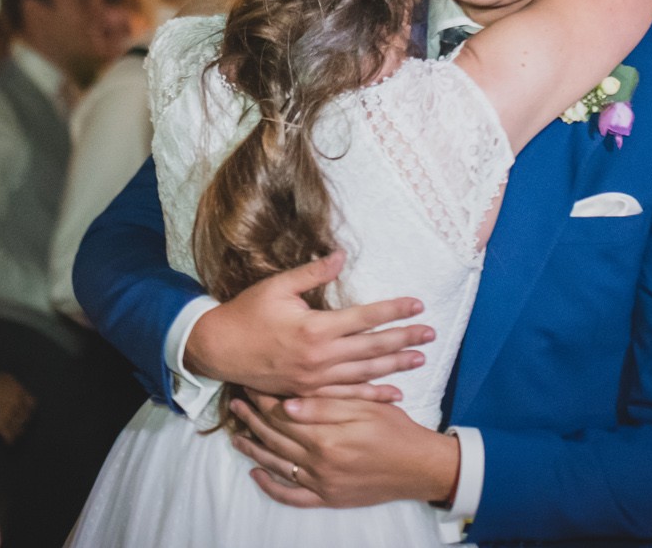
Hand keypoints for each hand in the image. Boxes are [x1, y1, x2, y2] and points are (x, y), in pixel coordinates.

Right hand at [0, 373, 33, 440]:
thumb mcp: (3, 378)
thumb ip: (13, 387)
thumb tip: (17, 393)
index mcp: (18, 390)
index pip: (31, 403)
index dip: (28, 408)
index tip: (26, 412)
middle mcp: (17, 402)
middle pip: (25, 416)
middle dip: (22, 420)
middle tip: (19, 423)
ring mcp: (9, 414)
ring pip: (19, 427)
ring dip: (17, 431)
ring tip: (15, 434)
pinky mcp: (0, 425)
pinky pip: (9, 435)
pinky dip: (10, 440)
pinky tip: (9, 442)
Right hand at [185, 251, 430, 393]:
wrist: (219, 350)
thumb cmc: (247, 313)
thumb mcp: (277, 286)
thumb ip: (312, 273)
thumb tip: (341, 255)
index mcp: (315, 327)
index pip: (365, 318)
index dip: (393, 311)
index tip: (417, 304)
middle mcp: (320, 356)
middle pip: (372, 348)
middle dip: (404, 339)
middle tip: (431, 333)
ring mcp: (315, 379)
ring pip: (365, 373)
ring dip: (395, 366)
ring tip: (420, 359)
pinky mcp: (308, 393)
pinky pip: (347, 396)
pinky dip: (372, 395)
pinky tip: (393, 394)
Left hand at [229, 392, 456, 509]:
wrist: (419, 467)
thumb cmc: (396, 431)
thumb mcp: (365, 408)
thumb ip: (325, 407)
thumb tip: (287, 404)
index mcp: (326, 437)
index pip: (283, 415)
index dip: (264, 398)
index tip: (250, 384)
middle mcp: (319, 463)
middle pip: (275, 438)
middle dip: (253, 418)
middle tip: (236, 403)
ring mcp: (322, 484)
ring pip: (277, 465)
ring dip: (254, 449)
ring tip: (236, 435)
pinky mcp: (328, 497)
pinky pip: (292, 496)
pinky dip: (271, 487)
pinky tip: (256, 474)